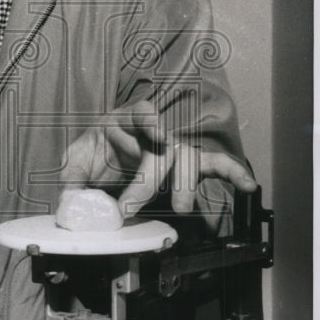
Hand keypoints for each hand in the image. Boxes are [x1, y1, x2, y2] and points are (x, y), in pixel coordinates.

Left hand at [59, 100, 255, 216]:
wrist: (103, 163)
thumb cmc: (94, 154)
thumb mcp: (76, 162)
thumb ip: (72, 180)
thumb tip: (72, 205)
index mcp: (124, 119)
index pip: (141, 111)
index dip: (151, 121)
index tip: (158, 134)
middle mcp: (153, 130)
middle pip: (163, 149)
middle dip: (148, 181)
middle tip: (128, 207)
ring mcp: (173, 147)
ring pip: (189, 159)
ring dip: (184, 185)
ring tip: (180, 208)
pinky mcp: (186, 166)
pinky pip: (214, 165)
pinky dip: (233, 173)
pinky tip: (247, 185)